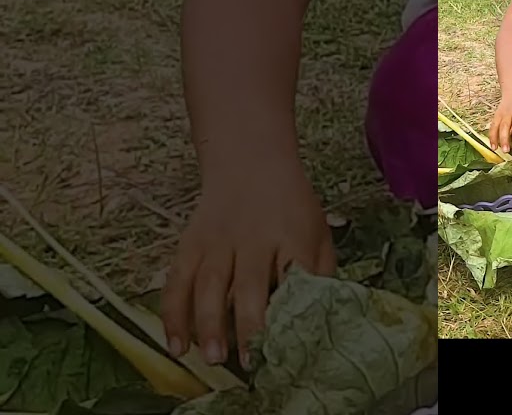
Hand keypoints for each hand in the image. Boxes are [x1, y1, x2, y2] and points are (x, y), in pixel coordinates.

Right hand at [161, 169, 334, 369]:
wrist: (250, 162)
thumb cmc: (290, 207)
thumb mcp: (318, 233)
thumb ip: (320, 273)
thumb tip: (324, 319)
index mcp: (293, 237)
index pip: (295, 278)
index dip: (292, 314)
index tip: (293, 347)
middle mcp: (254, 239)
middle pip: (249, 286)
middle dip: (248, 327)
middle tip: (250, 363)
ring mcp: (219, 241)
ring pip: (209, 285)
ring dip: (208, 325)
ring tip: (213, 359)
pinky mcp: (191, 244)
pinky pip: (178, 282)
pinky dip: (173, 315)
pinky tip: (177, 344)